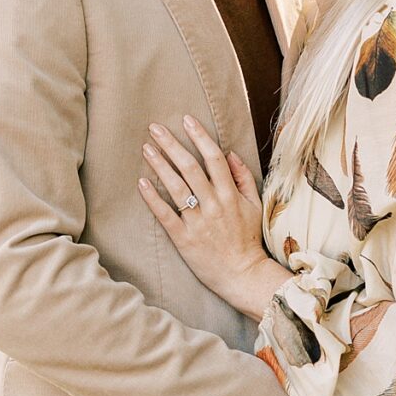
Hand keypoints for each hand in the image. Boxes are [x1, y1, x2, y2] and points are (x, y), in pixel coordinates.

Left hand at [139, 117, 286, 319]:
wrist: (242, 274)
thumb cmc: (247, 239)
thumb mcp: (254, 205)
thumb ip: (243, 178)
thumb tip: (230, 153)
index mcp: (230, 194)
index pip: (213, 158)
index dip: (199, 136)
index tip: (186, 120)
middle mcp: (213, 204)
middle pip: (190, 167)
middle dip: (171, 144)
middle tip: (154, 128)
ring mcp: (198, 222)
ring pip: (176, 187)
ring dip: (159, 165)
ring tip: (146, 149)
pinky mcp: (183, 238)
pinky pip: (165, 215)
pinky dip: (153, 198)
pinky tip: (142, 183)